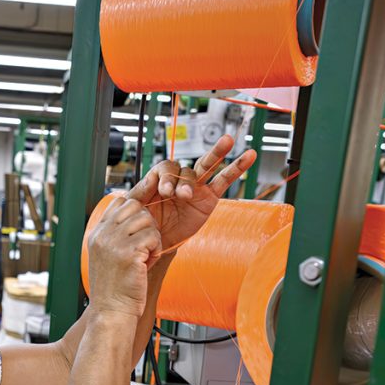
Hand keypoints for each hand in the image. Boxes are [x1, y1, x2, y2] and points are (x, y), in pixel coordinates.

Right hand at [86, 197, 161, 317]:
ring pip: (146, 219)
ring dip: (153, 236)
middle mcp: (103, 235)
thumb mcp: (108, 255)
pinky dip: (156, 249)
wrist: (111, 311)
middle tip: (146, 243)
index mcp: (97, 233)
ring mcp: (114, 242)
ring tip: (147, 254)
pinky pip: (153, 236)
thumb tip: (139, 212)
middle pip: (134, 206)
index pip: (118, 201)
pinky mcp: (129, 253)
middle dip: (147, 221)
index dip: (136, 202)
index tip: (145, 213)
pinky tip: (149, 261)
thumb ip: (117, 234)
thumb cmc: (114, 287)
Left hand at [128, 136, 256, 250]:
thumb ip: (137, 193)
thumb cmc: (145, 224)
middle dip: (181, 178)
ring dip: (216, 154)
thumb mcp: (135, 209)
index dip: (166, 178)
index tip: (165, 193)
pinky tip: (249, 155)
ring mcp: (195, 188)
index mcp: (158, 179)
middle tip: (180, 193)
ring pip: (206, 165)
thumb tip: (146, 180)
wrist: (157, 243)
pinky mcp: (209, 198)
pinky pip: (224, 181)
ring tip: (227, 140)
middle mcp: (177, 180)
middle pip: (183, 167)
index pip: (165, 168)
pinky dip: (236, 168)